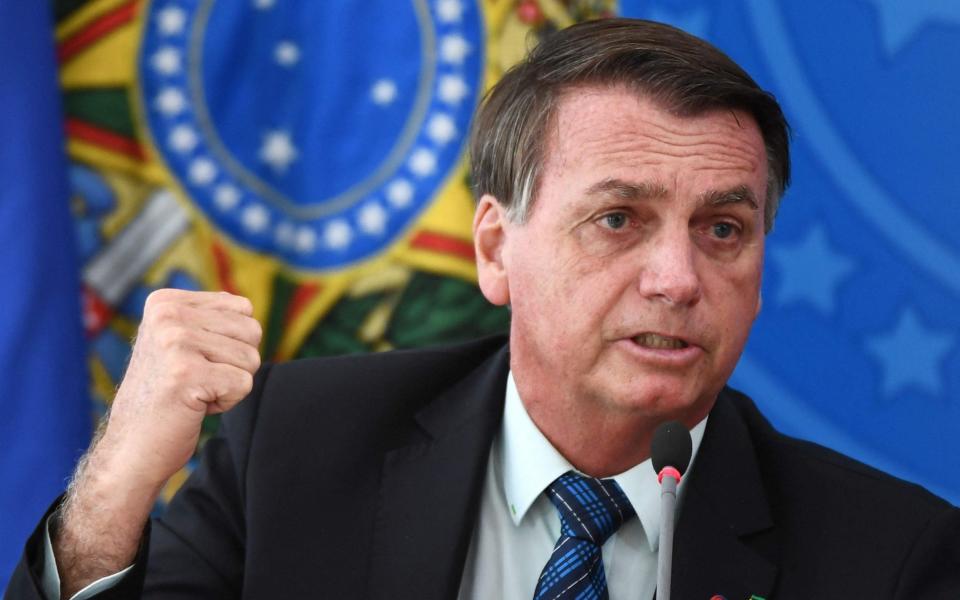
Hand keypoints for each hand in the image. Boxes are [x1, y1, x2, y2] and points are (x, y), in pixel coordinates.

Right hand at [101, 289, 262, 487]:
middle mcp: (167, 315)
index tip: (193, 361)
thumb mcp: (178, 342)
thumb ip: (210, 319)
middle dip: (235, 363)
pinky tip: (194, 406)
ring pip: (251, 358)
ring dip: (230, 384)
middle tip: (196, 380)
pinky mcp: (187, 374)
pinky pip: (243, 384)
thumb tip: (247, 308)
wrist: (132, 448)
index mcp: (165, 302)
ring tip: (193, 392)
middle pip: (251, 331)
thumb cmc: (164, 396)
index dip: (230, 342)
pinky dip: (227, 403)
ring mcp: (175, 343)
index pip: (242, 308)